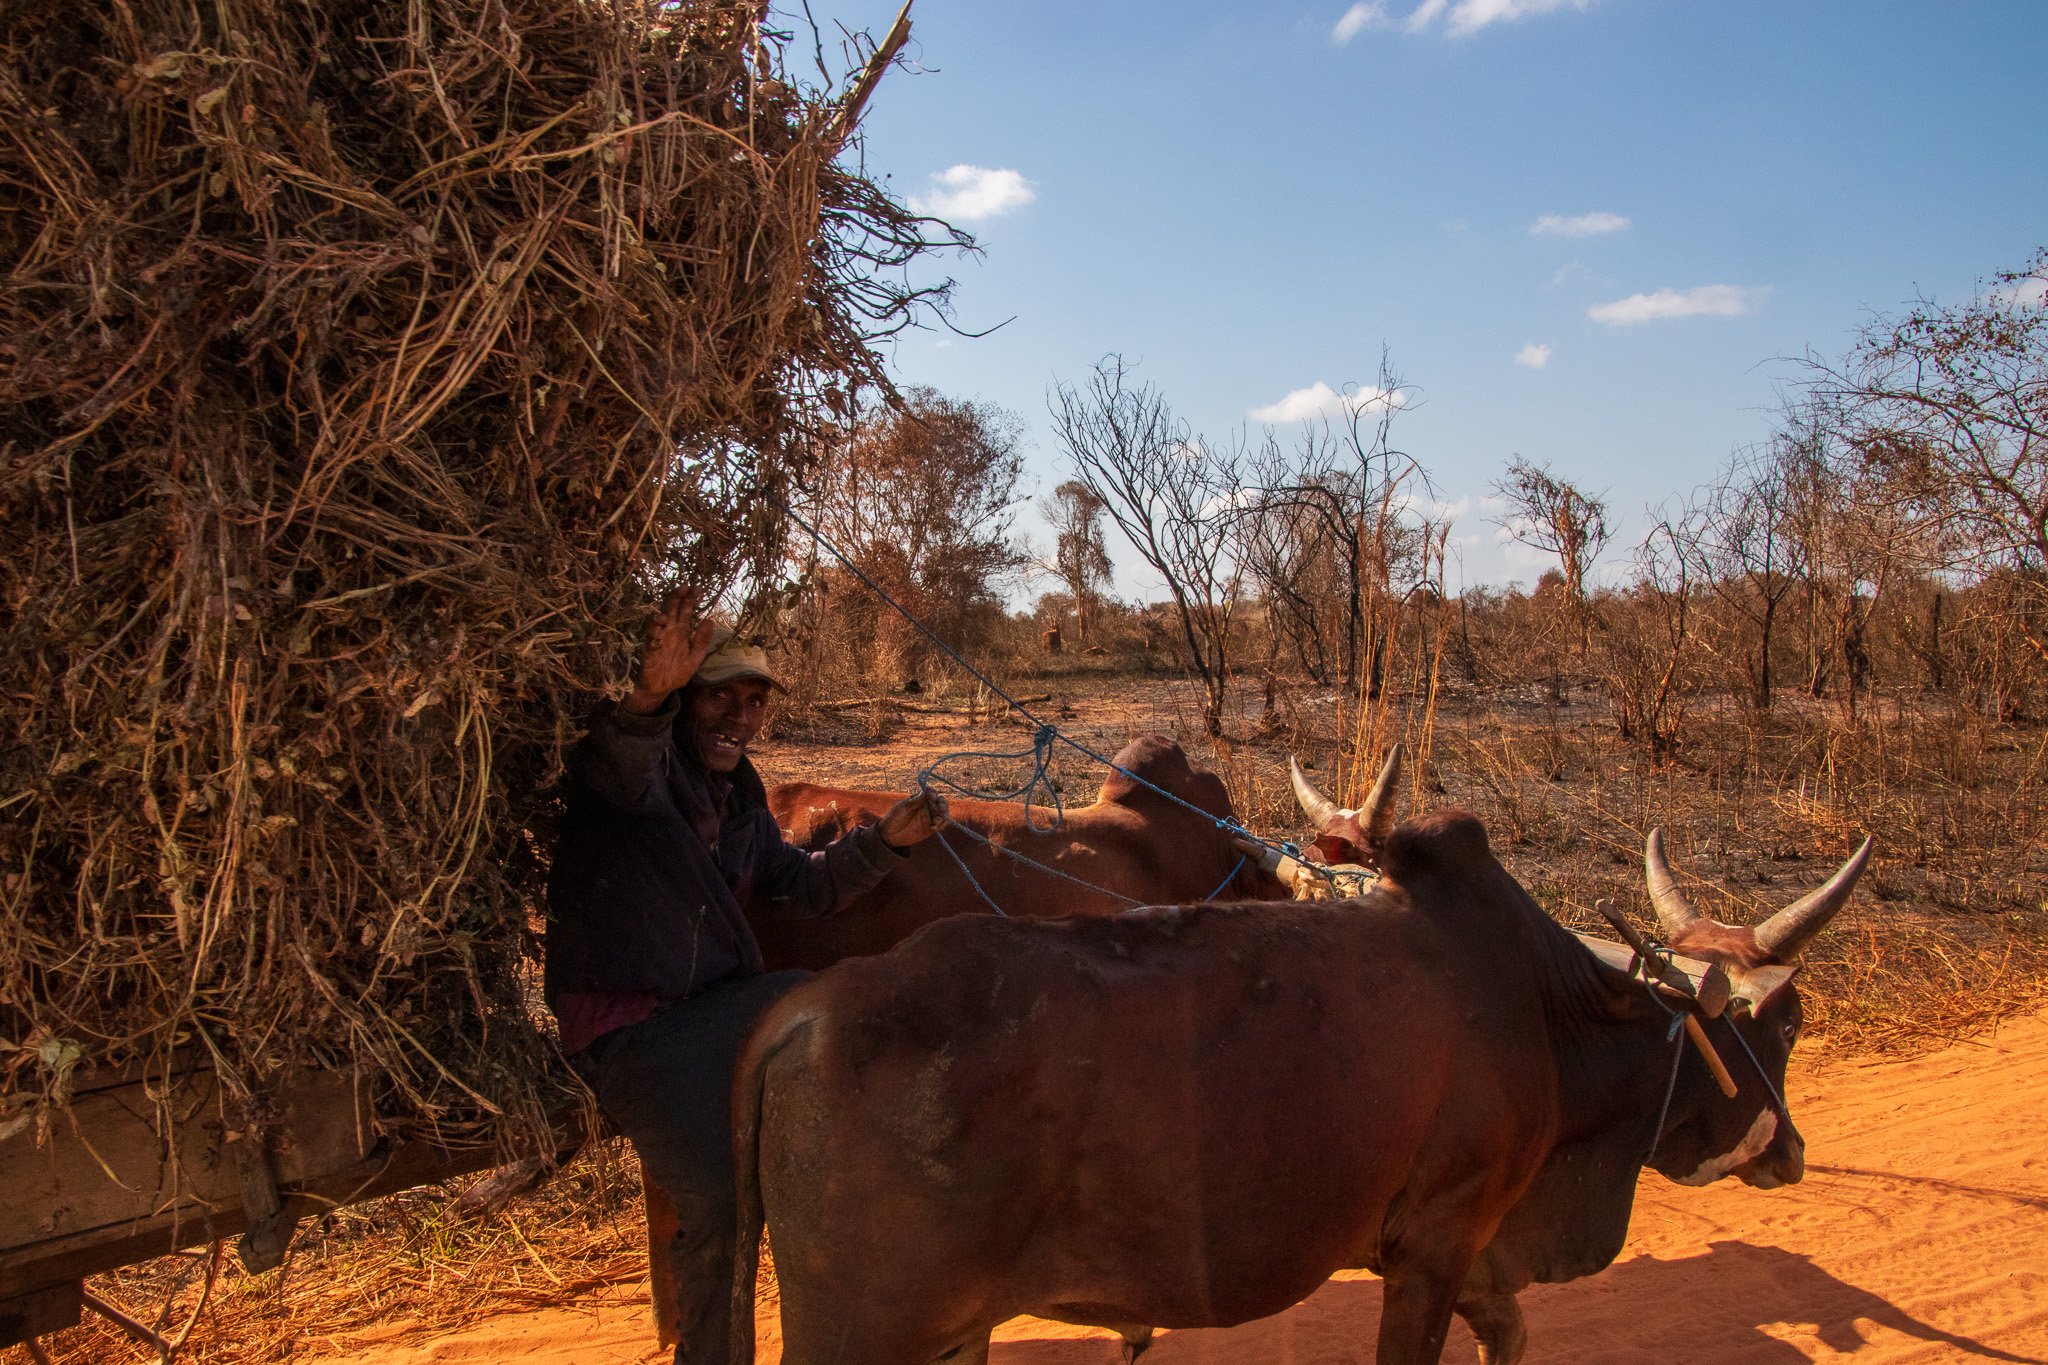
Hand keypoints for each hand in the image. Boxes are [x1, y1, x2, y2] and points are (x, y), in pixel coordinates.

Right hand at [623, 587, 716, 713]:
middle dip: (676, 598)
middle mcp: (669, 632)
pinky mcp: (649, 652)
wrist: (662, 688)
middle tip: (683, 587)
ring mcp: (658, 640)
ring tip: (664, 616)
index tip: (696, 588)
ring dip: (660, 618)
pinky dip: (653, 639)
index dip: (690, 599)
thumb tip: (709, 620)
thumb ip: (701, 640)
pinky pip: (650, 642)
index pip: (685, 611)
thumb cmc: (677, 672)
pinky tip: (657, 638)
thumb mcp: (695, 657)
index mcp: (681, 632)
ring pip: (656, 623)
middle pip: (671, 610)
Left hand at [877, 789, 947, 848]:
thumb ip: (914, 801)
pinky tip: (934, 827)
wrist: (890, 834)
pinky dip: (942, 825)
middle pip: (940, 801)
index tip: (932, 796)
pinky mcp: (932, 827)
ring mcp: (930, 816)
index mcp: (919, 798)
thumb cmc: (894, 817)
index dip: (933, 793)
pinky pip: (942, 824)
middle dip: (943, 804)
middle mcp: (927, 806)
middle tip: (940, 809)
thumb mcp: (903, 808)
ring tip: (936, 820)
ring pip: (944, 813)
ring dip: (944, 815)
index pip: (930, 792)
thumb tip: (925, 791)